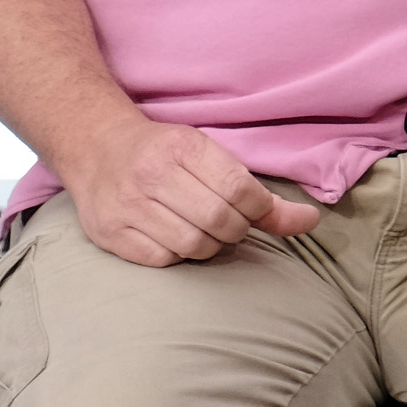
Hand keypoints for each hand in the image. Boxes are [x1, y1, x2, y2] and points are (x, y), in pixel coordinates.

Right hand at [63, 116, 319, 266]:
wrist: (97, 147)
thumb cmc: (166, 153)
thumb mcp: (211, 155)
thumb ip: (259, 192)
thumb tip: (310, 222)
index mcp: (183, 147)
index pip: (239, 188)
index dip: (260, 209)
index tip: (259, 210)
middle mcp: (152, 174)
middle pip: (218, 220)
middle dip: (238, 229)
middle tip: (232, 223)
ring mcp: (126, 205)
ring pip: (192, 244)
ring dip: (212, 246)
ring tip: (208, 232)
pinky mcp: (108, 233)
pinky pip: (162, 259)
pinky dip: (180, 256)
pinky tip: (179, 238)